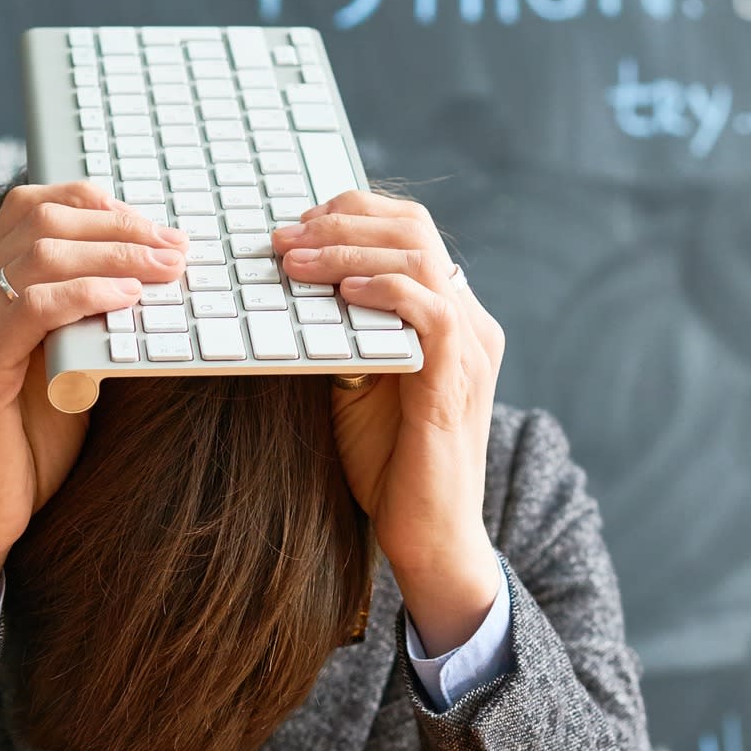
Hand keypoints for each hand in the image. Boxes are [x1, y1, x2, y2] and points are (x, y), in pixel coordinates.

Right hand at [0, 182, 187, 620]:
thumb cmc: (24, 451)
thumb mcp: (62, 370)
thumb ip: (84, 324)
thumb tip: (148, 283)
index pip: (30, 208)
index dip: (96, 205)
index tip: (154, 230)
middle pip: (40, 220)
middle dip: (119, 226)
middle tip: (175, 248)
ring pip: (40, 254)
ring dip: (115, 253)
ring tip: (166, 268)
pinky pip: (30, 307)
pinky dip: (84, 293)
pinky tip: (127, 297)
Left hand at [272, 191, 506, 650]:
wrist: (429, 536)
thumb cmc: (389, 465)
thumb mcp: (355, 383)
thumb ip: (342, 334)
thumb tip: (290, 290)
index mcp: (448, 314)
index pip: (409, 231)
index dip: (351, 214)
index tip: (294, 226)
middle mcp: (468, 321)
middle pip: (413, 230)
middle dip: (340, 222)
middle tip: (282, 237)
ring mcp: (469, 348)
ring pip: (418, 258)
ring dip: (348, 249)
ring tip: (295, 258)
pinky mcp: (458, 379)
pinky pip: (431, 312)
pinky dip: (384, 290)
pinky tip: (341, 291)